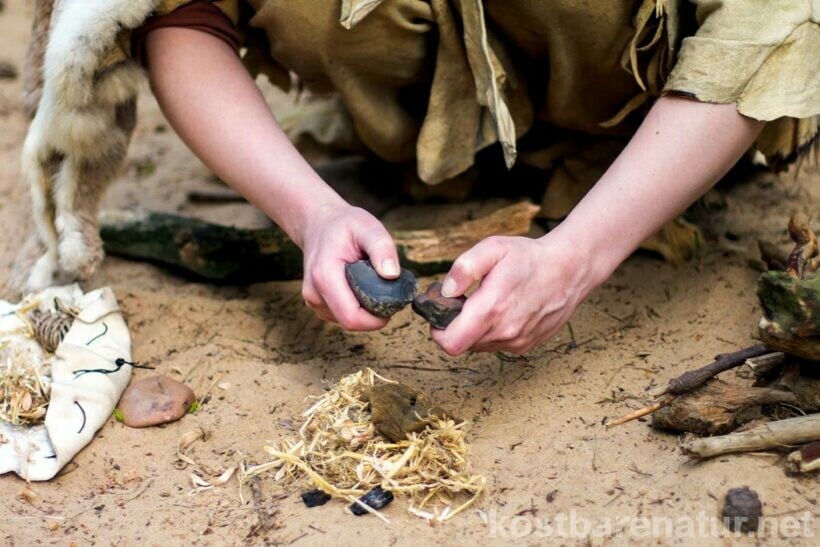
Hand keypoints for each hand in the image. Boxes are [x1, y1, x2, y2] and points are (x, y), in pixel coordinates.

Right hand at [300, 203, 400, 329]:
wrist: (319, 223)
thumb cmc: (344, 225)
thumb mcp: (368, 228)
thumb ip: (382, 248)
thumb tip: (392, 274)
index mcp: (324, 276)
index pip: (351, 317)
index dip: (376, 320)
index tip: (392, 304)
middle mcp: (314, 292)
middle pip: (350, 322)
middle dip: (373, 315)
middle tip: (386, 291)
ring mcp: (313, 300)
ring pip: (346, 320)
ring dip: (365, 310)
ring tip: (370, 283)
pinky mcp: (317, 304)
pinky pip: (342, 316)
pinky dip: (356, 307)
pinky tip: (359, 287)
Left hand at [431, 232, 603, 354]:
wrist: (570, 270)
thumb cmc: (530, 258)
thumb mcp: (493, 248)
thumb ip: (464, 267)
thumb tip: (445, 290)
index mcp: (492, 309)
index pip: (450, 342)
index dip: (437, 331)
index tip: (440, 313)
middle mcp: (504, 332)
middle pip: (462, 344)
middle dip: (455, 326)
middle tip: (462, 301)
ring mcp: (516, 342)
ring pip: (478, 346)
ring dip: (474, 329)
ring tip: (486, 303)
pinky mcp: (525, 345)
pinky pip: (496, 345)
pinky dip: (491, 332)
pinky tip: (502, 310)